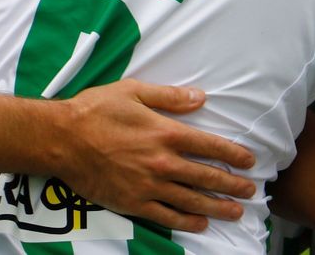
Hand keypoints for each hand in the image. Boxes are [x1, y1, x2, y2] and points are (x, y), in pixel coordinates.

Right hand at [51, 79, 256, 232]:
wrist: (62, 139)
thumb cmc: (96, 109)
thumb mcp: (133, 91)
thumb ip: (169, 96)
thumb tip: (201, 98)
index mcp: (165, 133)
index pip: (210, 146)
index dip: (234, 155)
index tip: (250, 161)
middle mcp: (162, 162)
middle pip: (207, 177)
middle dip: (233, 185)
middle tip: (252, 190)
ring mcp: (149, 186)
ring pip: (192, 200)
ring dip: (218, 207)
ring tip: (236, 212)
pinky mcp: (133, 203)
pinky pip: (167, 217)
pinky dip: (187, 222)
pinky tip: (201, 223)